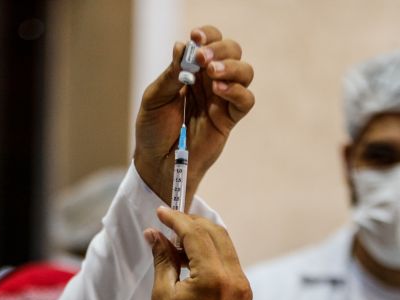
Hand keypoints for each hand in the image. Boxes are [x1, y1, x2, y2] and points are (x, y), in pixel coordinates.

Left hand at [134, 26, 254, 207]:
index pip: (209, 43)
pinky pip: (246, 100)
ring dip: (232, 67)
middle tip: (203, 58)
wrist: (157, 163)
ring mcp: (221, 100)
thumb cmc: (153, 130)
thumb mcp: (154, 99)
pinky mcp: (229, 119)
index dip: (208, 35)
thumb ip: (170, 75)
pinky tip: (219, 90)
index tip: (196, 36)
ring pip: (245, 72)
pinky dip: (237, 91)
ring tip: (212, 72)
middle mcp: (210, 81)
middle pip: (232, 51)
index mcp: (192, 70)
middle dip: (220, 49)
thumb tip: (182, 47)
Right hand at [144, 207, 251, 299]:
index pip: (196, 234)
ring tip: (175, 240)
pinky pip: (229, 263)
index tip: (160, 212)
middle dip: (191, 224)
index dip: (177, 219)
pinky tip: (190, 258)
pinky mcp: (243, 298)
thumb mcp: (162, 297)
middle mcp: (235, 279)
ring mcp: (243, 289)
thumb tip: (154, 234)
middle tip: (167, 223)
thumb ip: (162, 260)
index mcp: (215, 278)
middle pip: (216, 234)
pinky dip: (210, 253)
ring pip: (225, 247)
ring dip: (202, 237)